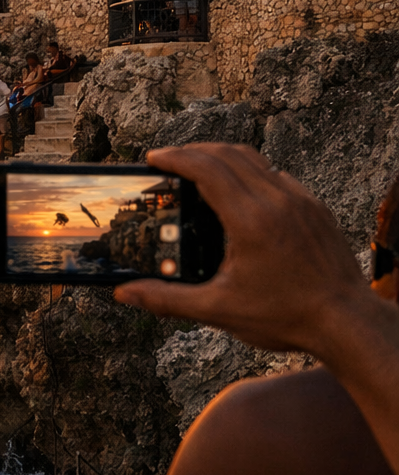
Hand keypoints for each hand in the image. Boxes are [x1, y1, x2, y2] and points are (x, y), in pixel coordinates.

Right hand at [114, 144, 366, 353]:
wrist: (348, 323)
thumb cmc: (288, 317)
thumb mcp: (218, 310)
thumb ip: (167, 299)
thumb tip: (125, 294)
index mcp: (250, 220)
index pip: (206, 168)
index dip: (175, 157)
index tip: (154, 159)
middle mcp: (278, 201)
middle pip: (227, 154)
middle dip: (192, 151)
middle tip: (168, 161)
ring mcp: (301, 201)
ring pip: (254, 159)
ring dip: (221, 157)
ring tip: (197, 169)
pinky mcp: (315, 208)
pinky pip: (277, 175)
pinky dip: (250, 172)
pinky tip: (239, 194)